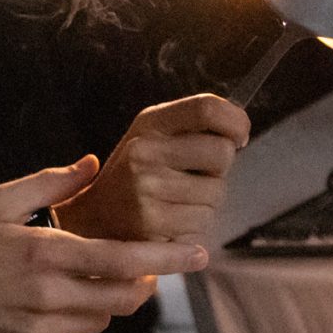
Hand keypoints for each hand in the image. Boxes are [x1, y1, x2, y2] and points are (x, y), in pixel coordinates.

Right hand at [0, 157, 206, 332]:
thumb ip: (52, 183)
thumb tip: (91, 164)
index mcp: (46, 254)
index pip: (125, 259)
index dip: (168, 258)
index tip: (199, 254)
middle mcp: (47, 298)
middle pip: (124, 299)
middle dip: (146, 284)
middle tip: (145, 269)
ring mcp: (37, 331)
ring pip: (99, 321)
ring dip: (106, 301)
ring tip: (83, 278)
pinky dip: (70, 319)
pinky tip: (43, 301)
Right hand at [54, 94, 249, 242]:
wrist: (92, 219)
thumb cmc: (134, 177)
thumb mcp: (153, 139)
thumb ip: (192, 129)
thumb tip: (239, 131)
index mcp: (150, 123)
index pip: (206, 107)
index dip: (236, 121)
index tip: (239, 137)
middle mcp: (145, 150)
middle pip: (222, 152)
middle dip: (220, 169)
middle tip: (197, 176)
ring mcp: (147, 186)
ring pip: (217, 193)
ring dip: (206, 201)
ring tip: (176, 201)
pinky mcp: (152, 221)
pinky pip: (202, 222)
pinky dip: (194, 225)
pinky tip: (171, 220)